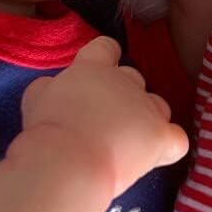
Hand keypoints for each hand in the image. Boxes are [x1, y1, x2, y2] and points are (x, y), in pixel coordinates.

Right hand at [16, 37, 188, 199]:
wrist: (68, 163)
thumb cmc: (47, 131)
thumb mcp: (35, 99)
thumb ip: (49, 87)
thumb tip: (53, 87)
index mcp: (93, 68)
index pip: (105, 48)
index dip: (103, 58)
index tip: (96, 75)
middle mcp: (125, 81)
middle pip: (133, 78)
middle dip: (121, 96)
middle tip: (100, 122)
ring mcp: (147, 108)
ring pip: (157, 106)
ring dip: (145, 119)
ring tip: (125, 143)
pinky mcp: (160, 136)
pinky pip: (176, 138)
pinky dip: (168, 145)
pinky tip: (153, 155)